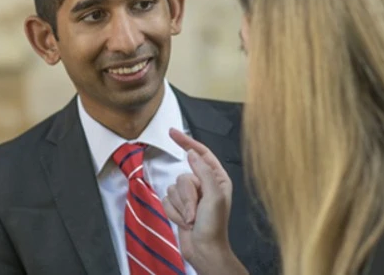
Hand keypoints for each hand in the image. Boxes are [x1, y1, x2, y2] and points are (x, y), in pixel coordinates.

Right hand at [163, 129, 246, 274]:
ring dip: (181, 206)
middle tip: (195, 211)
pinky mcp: (178, 206)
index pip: (200, 153)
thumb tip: (191, 153)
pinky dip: (173, 212)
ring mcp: (190, 196)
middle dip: (187, 196)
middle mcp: (203, 185)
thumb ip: (203, 171)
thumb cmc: (214, 226)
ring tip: (191, 219)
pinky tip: (184, 222)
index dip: (186, 142)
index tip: (172, 132)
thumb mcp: (214, 196)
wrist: (203, 251)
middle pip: (183, 175)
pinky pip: (166, 200)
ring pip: (173, 187)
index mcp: (217, 179)